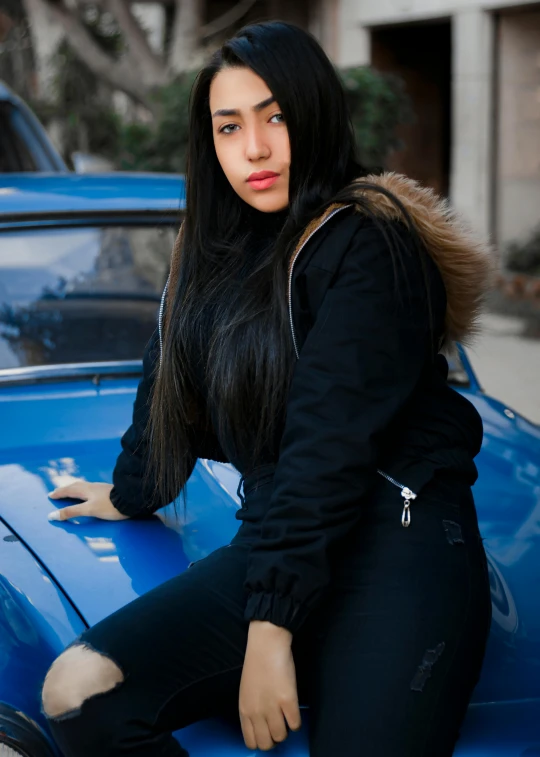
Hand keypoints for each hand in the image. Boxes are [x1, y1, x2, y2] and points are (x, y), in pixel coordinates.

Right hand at [48, 481, 128, 521]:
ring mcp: (100, 488)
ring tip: (70, 492)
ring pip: (83, 487)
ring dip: (74, 489)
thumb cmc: (109, 505)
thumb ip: (71, 512)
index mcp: (85, 489)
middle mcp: (91, 487)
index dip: (59, 493)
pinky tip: (88, 494)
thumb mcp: (88, 510)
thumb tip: (53, 515)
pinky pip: (89, 489)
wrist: (131, 500)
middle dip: (65, 490)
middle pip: (75, 486)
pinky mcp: (106, 492)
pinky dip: (83, 491)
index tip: (51, 495)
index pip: (68, 490)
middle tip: (57, 492)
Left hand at [239, 620, 300, 750]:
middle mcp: (256, 713)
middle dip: (274, 739)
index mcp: (244, 710)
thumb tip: (261, 725)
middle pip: (266, 744)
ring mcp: (272, 707)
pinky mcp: (288, 701)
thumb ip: (252, 710)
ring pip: (281, 736)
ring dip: (286, 729)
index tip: (267, 733)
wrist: (267, 645)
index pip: (251, 741)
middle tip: (279, 726)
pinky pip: (295, 724)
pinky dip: (296, 721)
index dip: (261, 741)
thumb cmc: (257, 664)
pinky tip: (293, 710)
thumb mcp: (247, 691)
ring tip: (286, 717)